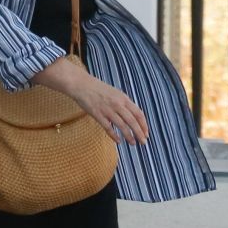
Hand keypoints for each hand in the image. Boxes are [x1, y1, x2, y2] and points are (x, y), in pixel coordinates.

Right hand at [35, 58, 149, 145]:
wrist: (82, 84)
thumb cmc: (99, 89)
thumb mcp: (116, 93)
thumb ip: (124, 104)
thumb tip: (133, 116)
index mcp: (124, 98)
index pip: (138, 113)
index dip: (144, 124)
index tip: (146, 133)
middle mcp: (117, 104)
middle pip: (132, 121)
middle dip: (139, 133)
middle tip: (143, 142)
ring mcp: (107, 109)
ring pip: (122, 125)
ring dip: (129, 136)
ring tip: (132, 143)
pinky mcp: (97, 114)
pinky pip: (108, 127)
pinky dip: (114, 135)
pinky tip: (118, 141)